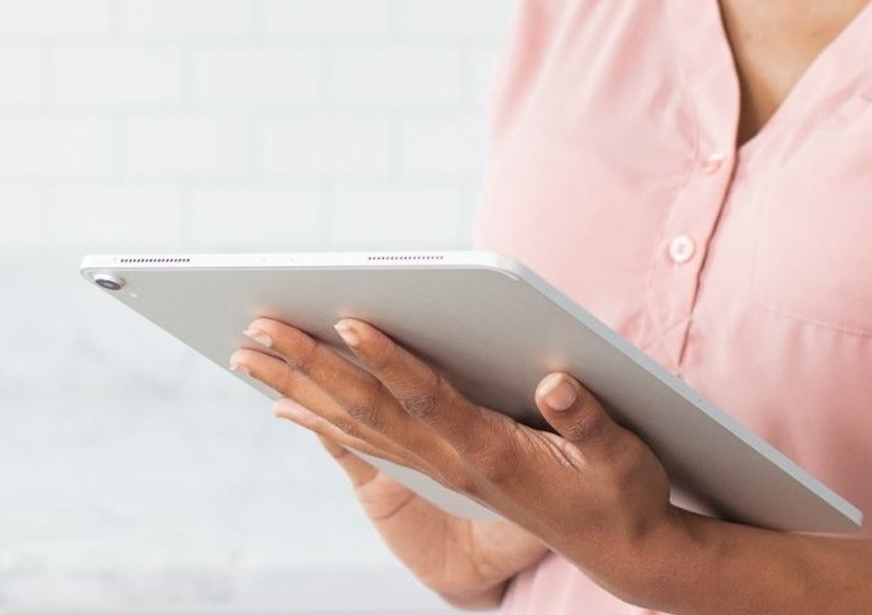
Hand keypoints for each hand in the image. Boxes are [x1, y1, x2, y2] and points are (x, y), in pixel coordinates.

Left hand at [229, 317, 683, 600]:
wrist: (619, 550)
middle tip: (257, 330)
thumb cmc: (623, 495)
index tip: (350, 322)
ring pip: (356, 425)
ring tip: (249, 355)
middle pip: (369, 409)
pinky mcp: (440, 471)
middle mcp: (454, 462)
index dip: (390, 360)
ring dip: (299, 389)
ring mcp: (442, 470)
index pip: (429, 399)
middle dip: (311, 367)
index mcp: (492, 453)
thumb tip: (558, 380)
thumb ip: (588, 422)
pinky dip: (320, 420)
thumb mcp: (621, 459)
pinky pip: (366, 442)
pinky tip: (288, 403)